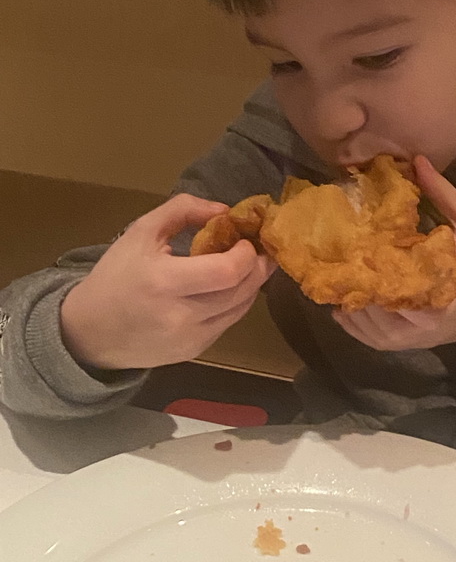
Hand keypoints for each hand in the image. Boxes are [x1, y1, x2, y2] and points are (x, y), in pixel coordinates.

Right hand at [60, 194, 275, 370]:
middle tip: (261, 248)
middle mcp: (181, 315)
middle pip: (241, 291)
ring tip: (250, 264)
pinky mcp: (194, 351)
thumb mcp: (142, 231)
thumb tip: (225, 210)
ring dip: (252, 284)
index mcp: (164, 282)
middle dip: (259, 267)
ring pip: (241, 309)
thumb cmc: (116, 275)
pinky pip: (228, 323)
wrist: (89, 331)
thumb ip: (183, 210)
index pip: (227, 271)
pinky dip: (236, 302)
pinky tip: (229, 287)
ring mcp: (190, 338)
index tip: (247, 238)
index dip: (247, 254)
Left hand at [333, 155, 455, 350]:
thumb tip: (416, 161)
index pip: (399, 277)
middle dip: (355, 283)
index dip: (371, 263)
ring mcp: (420, 336)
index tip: (352, 244)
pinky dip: (358, 328)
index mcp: (445, 284)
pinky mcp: (416, 344)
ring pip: (374, 328)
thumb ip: (443, 194)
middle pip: (379, 305)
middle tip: (334, 259)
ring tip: (334, 281)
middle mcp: (428, 318)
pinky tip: (342, 309)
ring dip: (351, 306)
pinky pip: (379, 341)